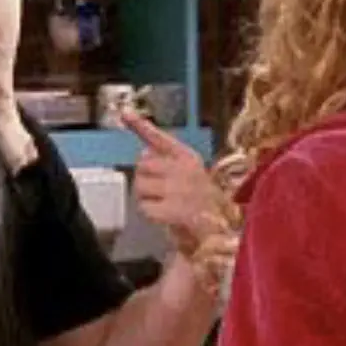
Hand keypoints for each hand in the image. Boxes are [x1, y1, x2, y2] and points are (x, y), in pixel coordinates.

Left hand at [120, 111, 225, 251]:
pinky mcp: (175, 210)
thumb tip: (142, 152)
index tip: (124, 113)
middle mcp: (185, 169)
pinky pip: (144, 208)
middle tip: (161, 192)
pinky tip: (165, 217)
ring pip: (140, 186)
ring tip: (165, 204)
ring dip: (146, 198)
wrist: (220, 232)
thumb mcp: (186, 175)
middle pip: (141, 166)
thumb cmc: (199, 202)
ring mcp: (180, 190)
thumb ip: (165, 161)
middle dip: (144, 179)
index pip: (159, 138)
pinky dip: (150, 215)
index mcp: (188, 158)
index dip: (140, 125)